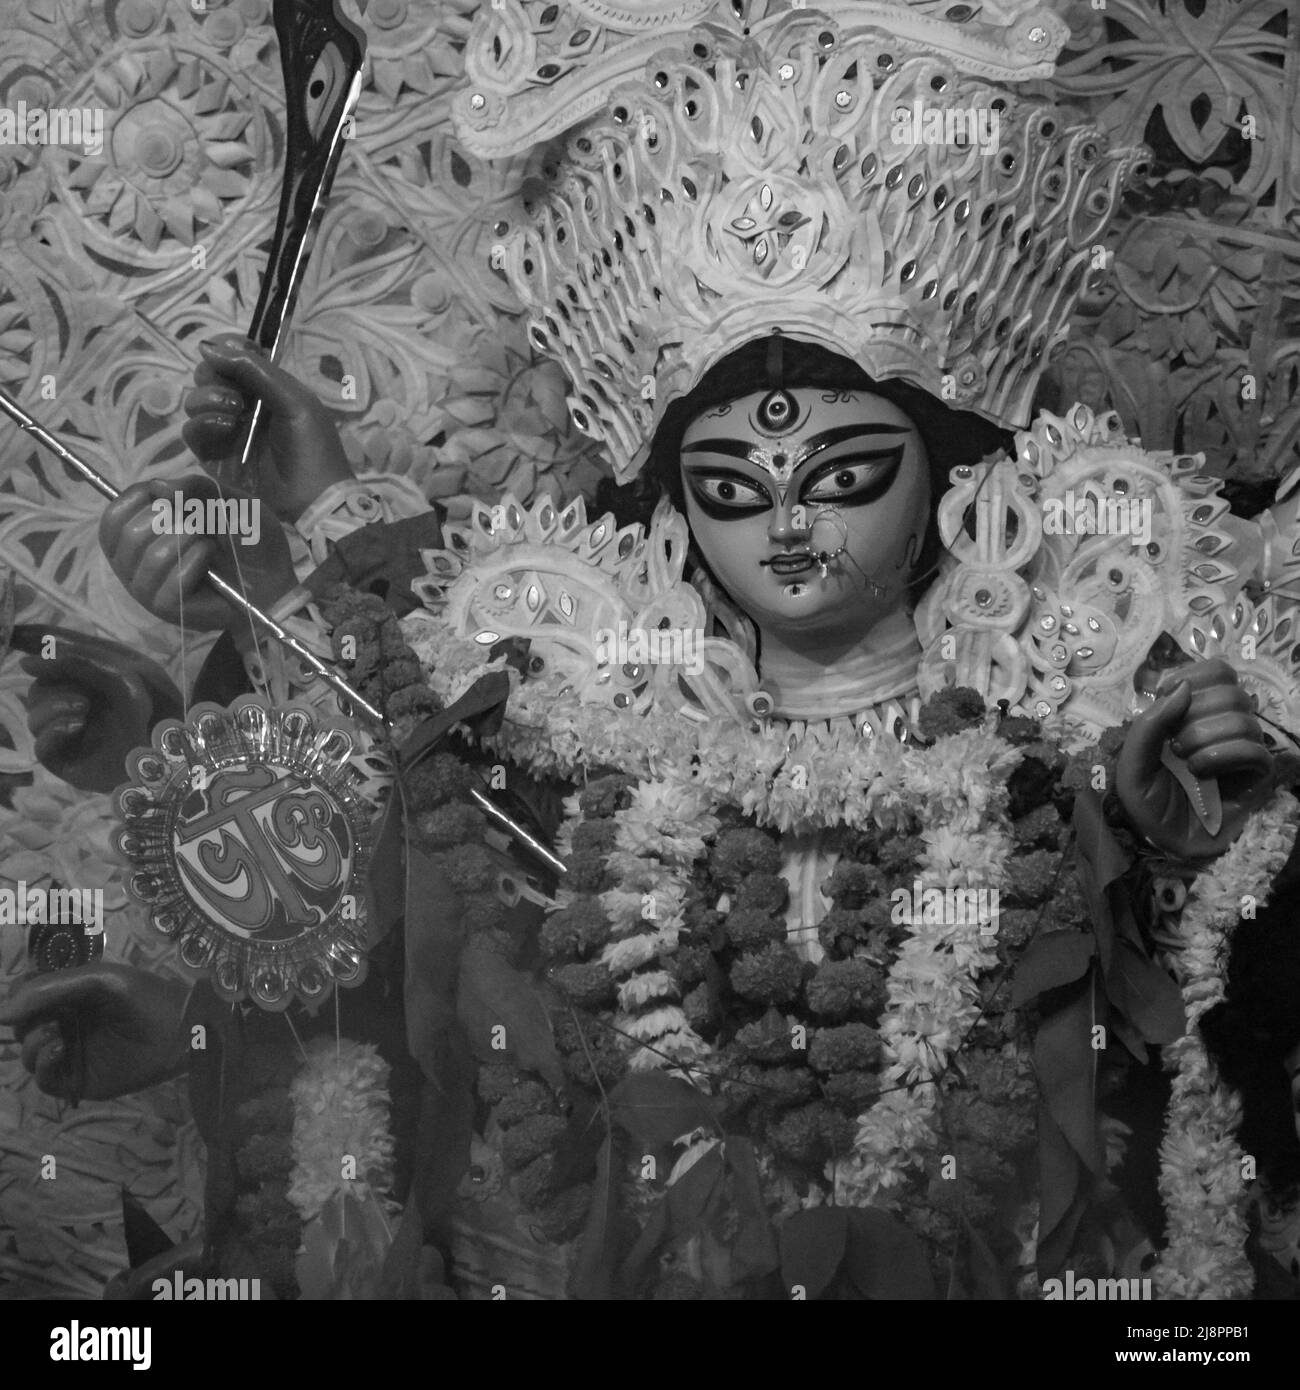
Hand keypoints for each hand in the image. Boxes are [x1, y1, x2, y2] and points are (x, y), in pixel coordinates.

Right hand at [0, 962, 189, 1101]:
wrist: (181, 1029)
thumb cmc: (145, 997)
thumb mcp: (99, 980)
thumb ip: (51, 988)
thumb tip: (2, 1012)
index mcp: (70, 997)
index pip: (26, 997)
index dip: (18, 996)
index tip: (19, 997)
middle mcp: (66, 1023)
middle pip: (22, 1027)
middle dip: (26, 1021)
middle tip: (49, 1016)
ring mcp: (71, 1052)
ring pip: (28, 1054)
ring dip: (34, 1042)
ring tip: (57, 1034)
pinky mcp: (78, 1079)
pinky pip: (44, 1079)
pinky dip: (44, 1065)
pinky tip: (60, 1049)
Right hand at [14, 626, 181, 791]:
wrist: (174, 749)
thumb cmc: (157, 705)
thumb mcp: (121, 670)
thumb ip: (77, 659)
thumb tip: (26, 662)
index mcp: (90, 673)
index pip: (50, 654)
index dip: (29, 640)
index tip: (13, 635)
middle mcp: (75, 699)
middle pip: (38, 684)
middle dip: (55, 682)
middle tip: (83, 692)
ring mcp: (68, 729)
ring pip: (34, 712)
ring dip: (55, 705)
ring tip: (85, 709)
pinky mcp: (67, 758)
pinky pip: (40, 743)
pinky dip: (54, 729)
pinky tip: (77, 725)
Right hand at [99, 473, 296, 630]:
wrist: (273, 579)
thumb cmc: (244, 541)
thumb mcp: (224, 500)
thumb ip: (194, 487)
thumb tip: (160, 486)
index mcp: (135, 538)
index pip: (114, 514)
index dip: (140, 497)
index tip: (173, 496)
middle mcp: (132, 565)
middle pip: (130, 532)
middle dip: (173, 519)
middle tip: (199, 527)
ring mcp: (146, 589)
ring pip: (153, 554)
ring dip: (190, 540)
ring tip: (210, 544)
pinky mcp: (166, 607)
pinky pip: (172, 577)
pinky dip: (198, 560)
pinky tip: (210, 560)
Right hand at [185, 334, 353, 522]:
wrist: (313, 496)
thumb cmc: (312, 445)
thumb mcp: (293, 400)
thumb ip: (255, 370)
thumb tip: (209, 347)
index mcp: (265, 385)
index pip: (231, 355)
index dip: (225, 349)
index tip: (230, 353)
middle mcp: (242, 403)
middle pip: (207, 375)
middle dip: (215, 377)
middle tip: (237, 397)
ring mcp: (226, 429)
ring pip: (195, 401)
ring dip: (209, 401)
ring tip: (235, 415)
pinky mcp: (214, 454)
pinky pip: (191, 431)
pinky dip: (203, 426)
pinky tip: (226, 430)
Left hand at [1116, 657, 1273, 861]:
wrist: (1162, 843)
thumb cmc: (1146, 803)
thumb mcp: (1132, 762)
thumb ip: (1150, 724)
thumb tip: (1184, 687)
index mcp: (1195, 713)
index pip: (1217, 670)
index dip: (1195, 675)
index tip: (1170, 697)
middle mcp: (1223, 725)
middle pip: (1231, 691)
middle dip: (1195, 715)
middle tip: (1175, 744)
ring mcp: (1243, 749)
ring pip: (1242, 719)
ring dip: (1205, 740)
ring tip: (1187, 763)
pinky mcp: (1258, 775)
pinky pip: (1255, 750)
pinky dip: (1223, 757)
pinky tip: (1203, 773)